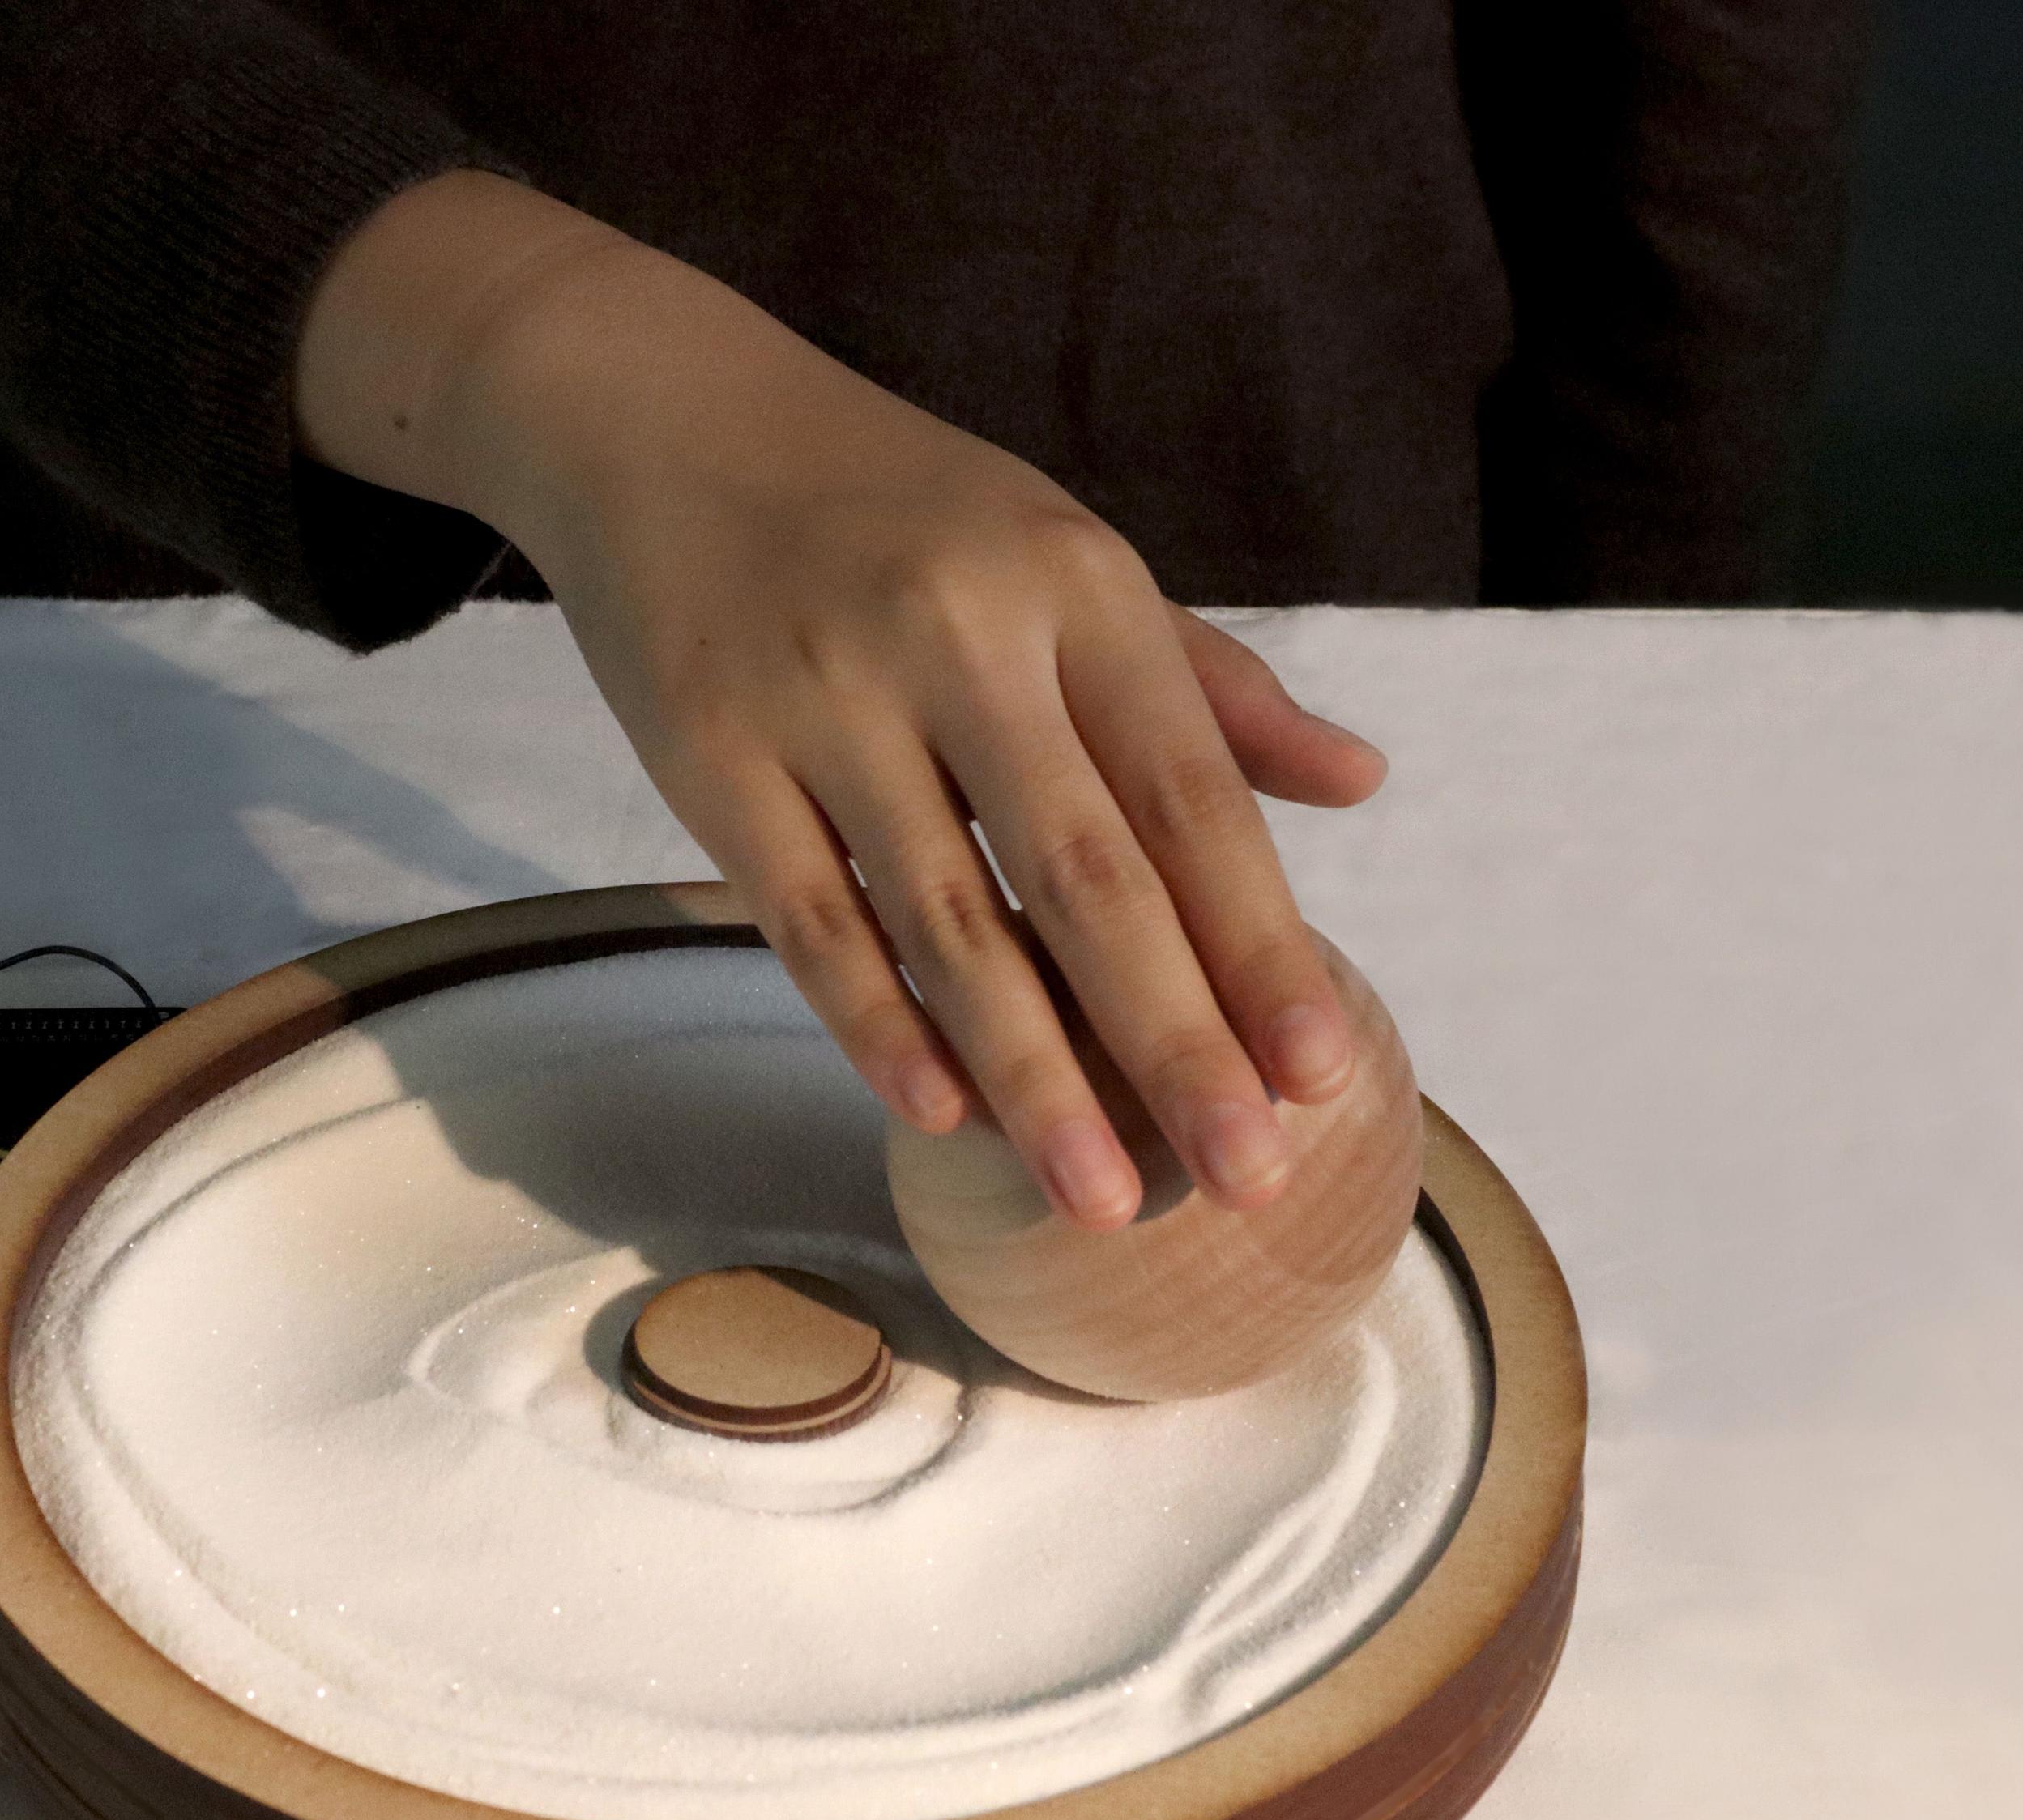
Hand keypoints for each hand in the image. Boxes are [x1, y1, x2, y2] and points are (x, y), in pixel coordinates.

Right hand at [297, 174, 1384, 1226]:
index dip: (1259, 941)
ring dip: (1032, 1075)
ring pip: (947, 920)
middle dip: (1175, 1041)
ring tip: (1099, 1200)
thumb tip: (1361, 785)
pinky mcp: (711, 751)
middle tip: (1248, 1179)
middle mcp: (959, 633)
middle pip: (1087, 873)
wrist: (661, 417)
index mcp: (1073, 585)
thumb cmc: (895, 509)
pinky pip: (808, 917)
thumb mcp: (1062, 556)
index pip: (1190, 792)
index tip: (1322, 1070)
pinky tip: (941, 1114)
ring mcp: (826, 695)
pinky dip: (876, 1022)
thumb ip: (1206, 683)